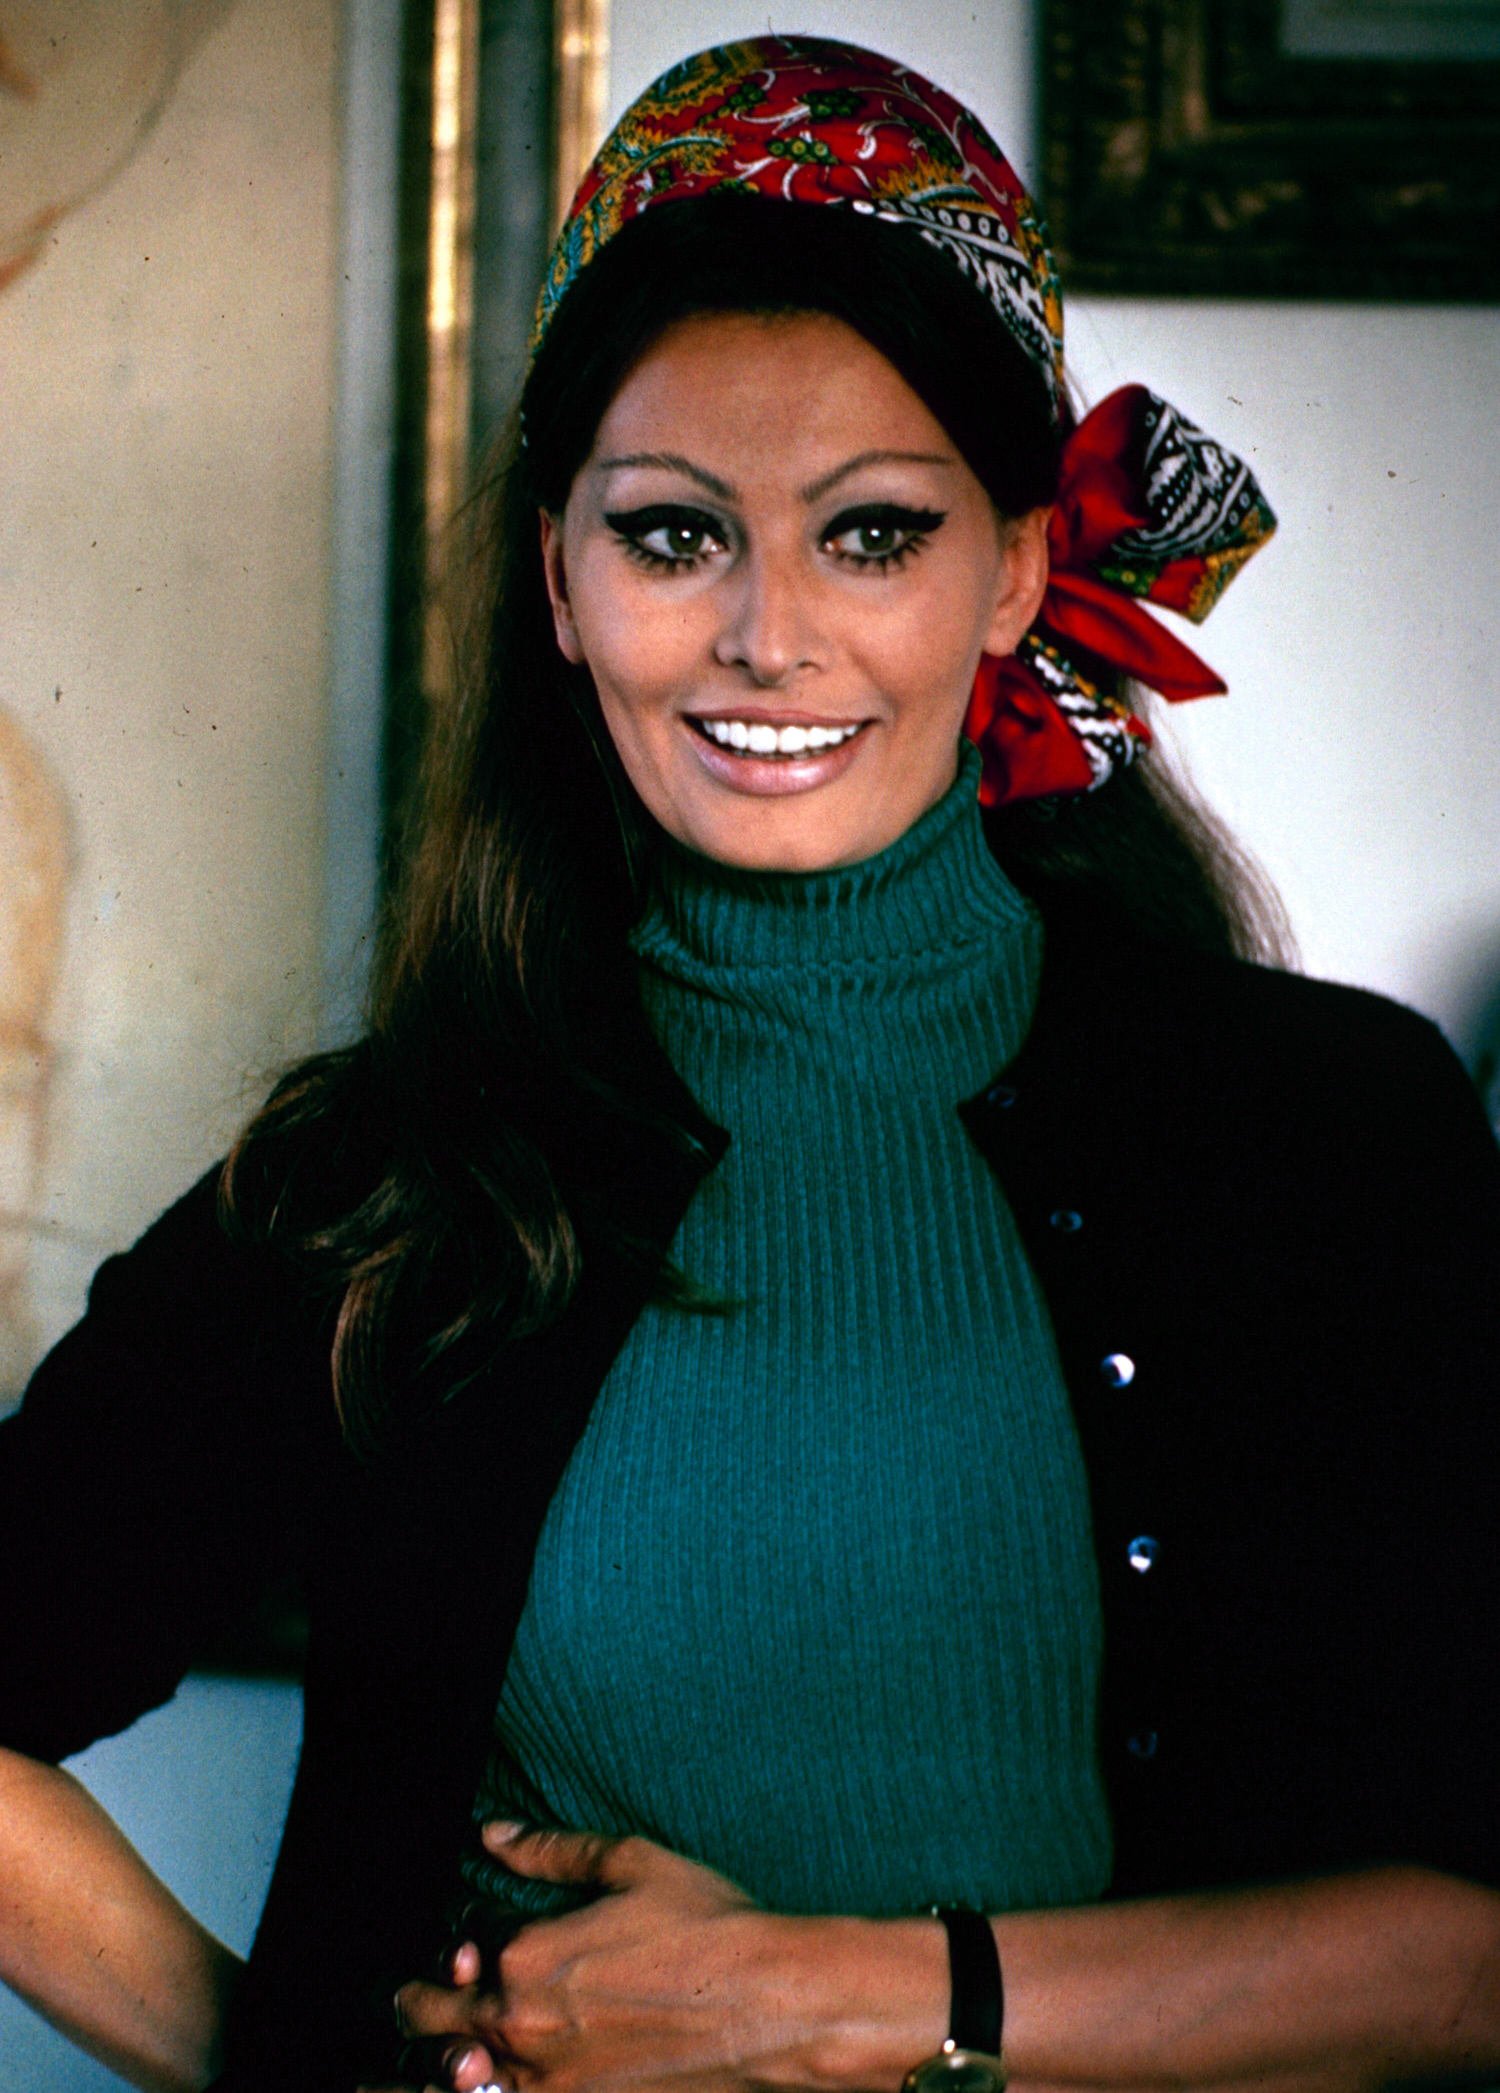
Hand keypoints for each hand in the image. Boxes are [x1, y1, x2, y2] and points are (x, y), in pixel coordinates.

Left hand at [393, 1821, 944, 2092]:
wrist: (769, 2009)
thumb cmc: (707, 1930)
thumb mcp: (631, 1866)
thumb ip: (552, 1853)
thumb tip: (495, 1835)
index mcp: (524, 1959)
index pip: (455, 1949)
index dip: (455, 1944)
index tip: (461, 1945)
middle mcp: (520, 2030)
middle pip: (431, 2027)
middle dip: (420, 2006)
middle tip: (423, 1998)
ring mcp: (547, 2087)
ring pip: (453, 2084)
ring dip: (439, 2068)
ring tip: (431, 2062)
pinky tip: (500, 2081)